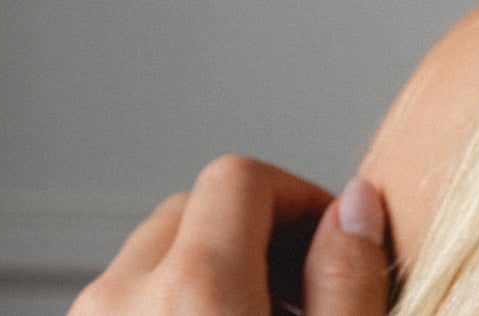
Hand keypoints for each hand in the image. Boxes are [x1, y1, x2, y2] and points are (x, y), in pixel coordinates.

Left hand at [70, 155, 392, 314]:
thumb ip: (348, 277)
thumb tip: (356, 206)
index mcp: (193, 289)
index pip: (241, 176)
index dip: (297, 198)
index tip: (328, 243)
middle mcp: (122, 301)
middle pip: (190, 211)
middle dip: (250, 235)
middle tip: (298, 295)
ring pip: (150, 262)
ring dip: (205, 277)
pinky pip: (121, 307)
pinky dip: (164, 312)